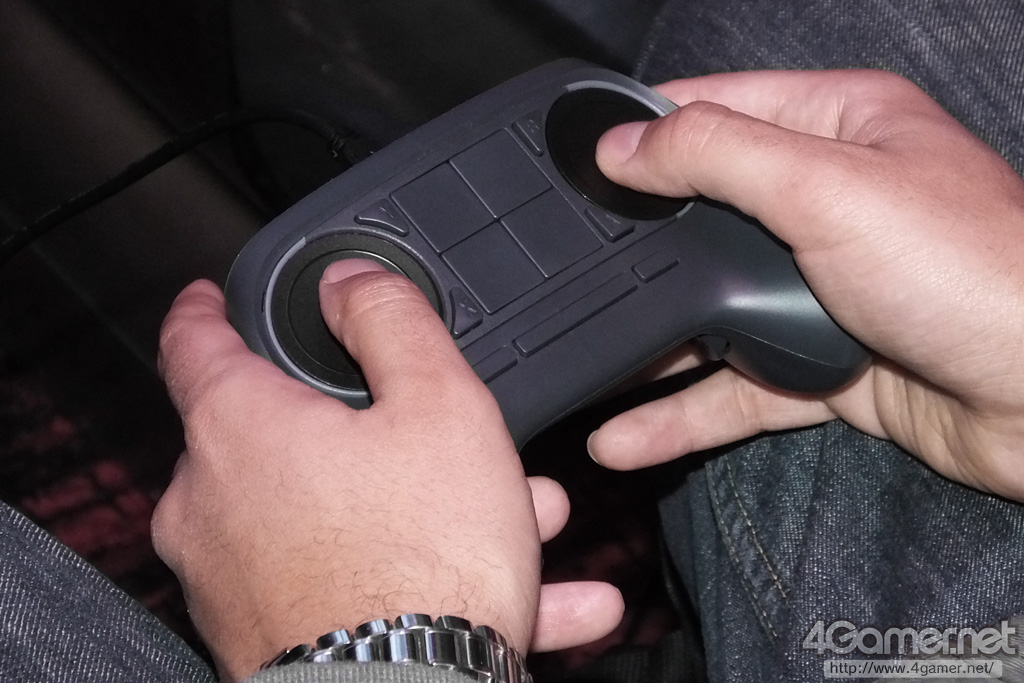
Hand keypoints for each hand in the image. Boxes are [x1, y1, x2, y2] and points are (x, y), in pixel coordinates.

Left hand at [154, 262, 620, 680]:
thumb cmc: (422, 566)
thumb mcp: (439, 404)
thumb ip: (390, 321)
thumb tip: (349, 281)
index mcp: (241, 429)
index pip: (194, 341)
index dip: (207, 309)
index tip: (211, 299)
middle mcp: (216, 504)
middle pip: (293, 437)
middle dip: (380, 433)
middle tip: (449, 439)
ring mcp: (235, 581)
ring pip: (342, 518)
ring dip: (425, 513)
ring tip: (523, 522)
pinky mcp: (267, 639)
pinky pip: (355, 587)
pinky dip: (422, 580)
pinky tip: (534, 598)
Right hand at [589, 69, 1023, 501]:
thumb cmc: (975, 275)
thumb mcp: (828, 186)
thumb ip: (716, 155)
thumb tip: (624, 143)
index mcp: (839, 128)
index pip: (717, 107)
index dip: (644, 127)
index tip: (574, 156)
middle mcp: (829, 203)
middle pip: (705, 218)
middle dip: (637, 249)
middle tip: (567, 267)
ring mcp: (824, 289)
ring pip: (712, 313)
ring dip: (649, 347)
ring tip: (585, 367)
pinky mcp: (825, 366)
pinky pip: (735, 387)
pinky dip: (683, 413)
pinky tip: (629, 434)